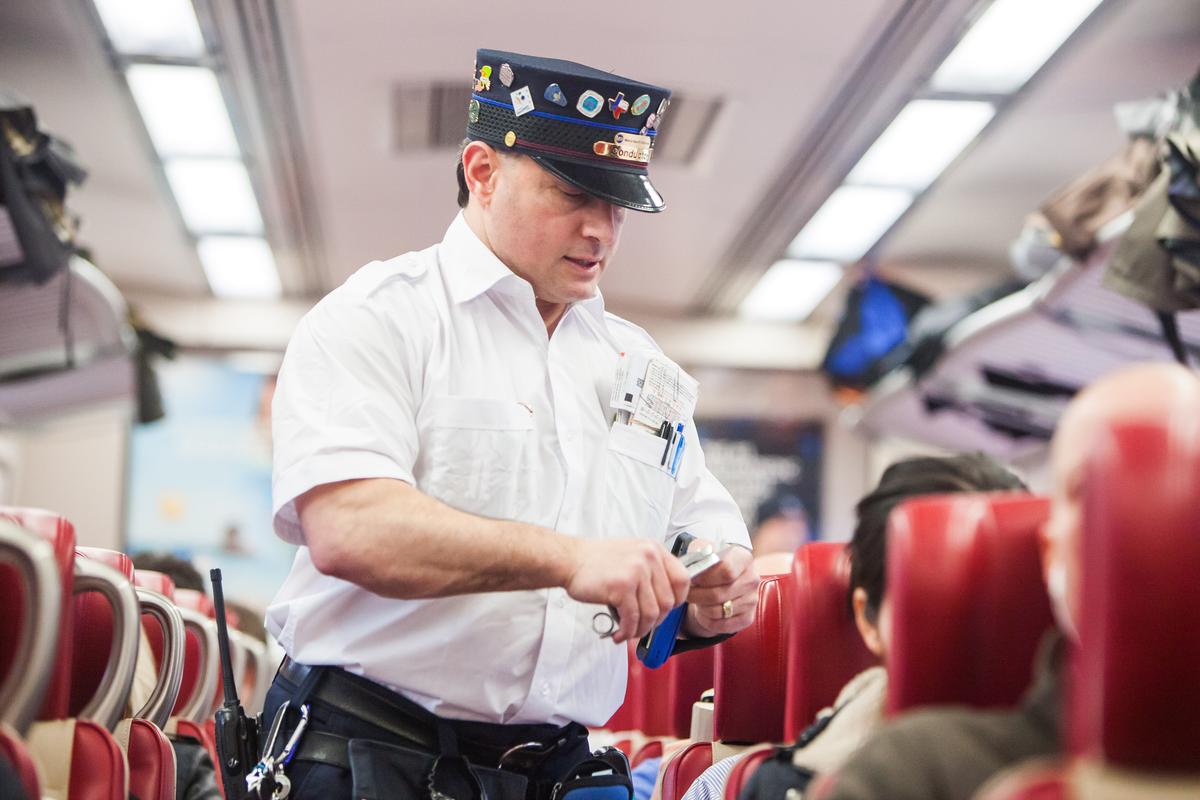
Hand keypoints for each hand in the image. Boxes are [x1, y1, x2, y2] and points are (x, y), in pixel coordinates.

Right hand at [564, 538, 690, 643]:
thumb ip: (652, 571)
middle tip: (642, 625)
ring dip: (641, 629)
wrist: (570, 559)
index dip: (677, 600)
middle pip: (668, 602)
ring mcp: (636, 571)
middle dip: (656, 620)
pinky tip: (619, 634)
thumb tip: (667, 601)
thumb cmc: (598, 561)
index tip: (665, 610)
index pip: (683, 579)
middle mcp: (648, 557)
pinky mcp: (621, 587)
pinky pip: (632, 619)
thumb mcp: (633, 554)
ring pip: (651, 614)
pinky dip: (627, 632)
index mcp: (654, 549)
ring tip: (629, 631)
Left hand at [682, 545, 758, 637]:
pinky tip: (704, 612)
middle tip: (688, 593)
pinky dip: (707, 621)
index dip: (704, 577)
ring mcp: (752, 600)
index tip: (692, 579)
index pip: (726, 570)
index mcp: (743, 558)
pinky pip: (722, 625)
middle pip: (719, 594)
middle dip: (697, 596)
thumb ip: (698, 559)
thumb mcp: (706, 554)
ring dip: (701, 608)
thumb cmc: (713, 566)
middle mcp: (752, 579)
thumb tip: (688, 572)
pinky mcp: (748, 617)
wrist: (725, 578)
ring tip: (696, 601)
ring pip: (718, 611)